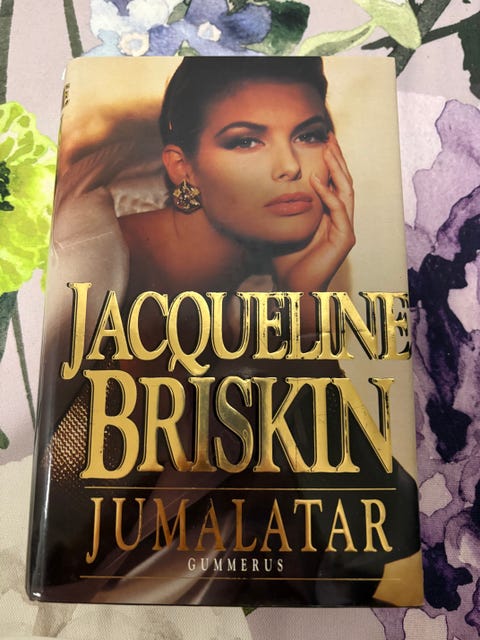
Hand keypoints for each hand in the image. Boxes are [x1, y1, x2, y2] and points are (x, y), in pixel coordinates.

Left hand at [273, 134, 354, 293]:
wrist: (294, 287)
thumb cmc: (287, 260)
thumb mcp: (282, 226)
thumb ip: (281, 207)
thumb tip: (262, 186)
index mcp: (328, 215)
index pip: (333, 181)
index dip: (330, 160)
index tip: (321, 139)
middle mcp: (340, 219)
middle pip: (343, 181)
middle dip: (337, 157)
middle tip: (329, 136)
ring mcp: (345, 228)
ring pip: (346, 191)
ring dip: (337, 169)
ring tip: (327, 149)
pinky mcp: (345, 238)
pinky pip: (339, 210)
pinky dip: (327, 194)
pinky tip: (315, 180)